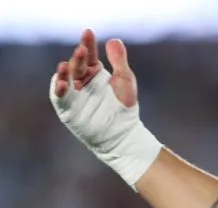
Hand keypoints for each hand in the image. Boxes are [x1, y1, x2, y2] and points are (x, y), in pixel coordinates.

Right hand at [50, 29, 161, 186]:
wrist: (123, 133)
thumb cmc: (125, 107)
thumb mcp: (124, 80)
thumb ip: (119, 60)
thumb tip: (114, 39)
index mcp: (94, 72)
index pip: (88, 54)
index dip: (87, 43)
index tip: (88, 32)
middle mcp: (81, 80)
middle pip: (77, 64)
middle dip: (77, 57)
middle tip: (81, 50)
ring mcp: (74, 94)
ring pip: (65, 78)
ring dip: (64, 71)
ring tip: (66, 65)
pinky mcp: (68, 108)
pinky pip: (59, 97)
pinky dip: (58, 89)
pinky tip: (62, 83)